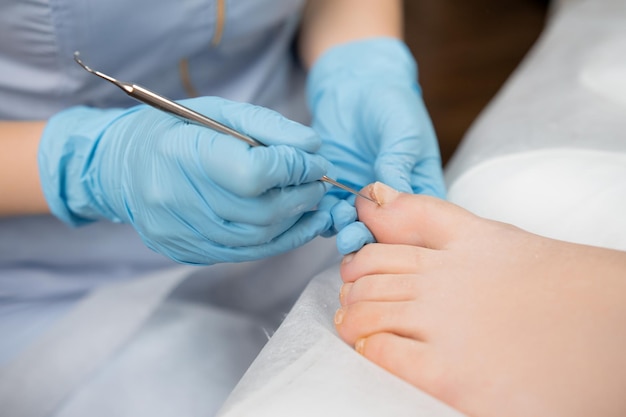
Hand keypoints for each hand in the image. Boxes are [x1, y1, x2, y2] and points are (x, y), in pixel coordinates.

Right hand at [39, 97, 331, 263]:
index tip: (314, 161)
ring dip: (296, 221)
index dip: (293, 169)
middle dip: (302, 196)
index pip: (253, 173)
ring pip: (257, 238)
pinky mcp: (185, 252)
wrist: (120, 168)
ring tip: (312, 201)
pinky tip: (295, 223)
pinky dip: (278, 240)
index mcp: (180, 153)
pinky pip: (244, 253)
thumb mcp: (216, 111)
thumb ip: (267, 126)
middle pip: (259, 211)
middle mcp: (174, 198)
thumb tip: (313, 149)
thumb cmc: (172, 131)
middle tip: (319, 182)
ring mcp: (178, 232)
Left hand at [306, 37, 445, 253]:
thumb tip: (393, 197)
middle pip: (384, 234)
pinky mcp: (334, 190)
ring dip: (345, 230)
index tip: (390, 239)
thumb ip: (398, 163)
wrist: (355, 84)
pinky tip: (321, 212)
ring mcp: (361, 198)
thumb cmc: (391, 103)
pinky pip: (328, 213)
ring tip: (339, 220)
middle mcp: (392, 201)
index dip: (406, 238)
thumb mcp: (403, 131)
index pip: (420, 223)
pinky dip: (324, 217)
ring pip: (355, 228)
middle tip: (356, 236)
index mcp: (420, 188)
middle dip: (370, 239)